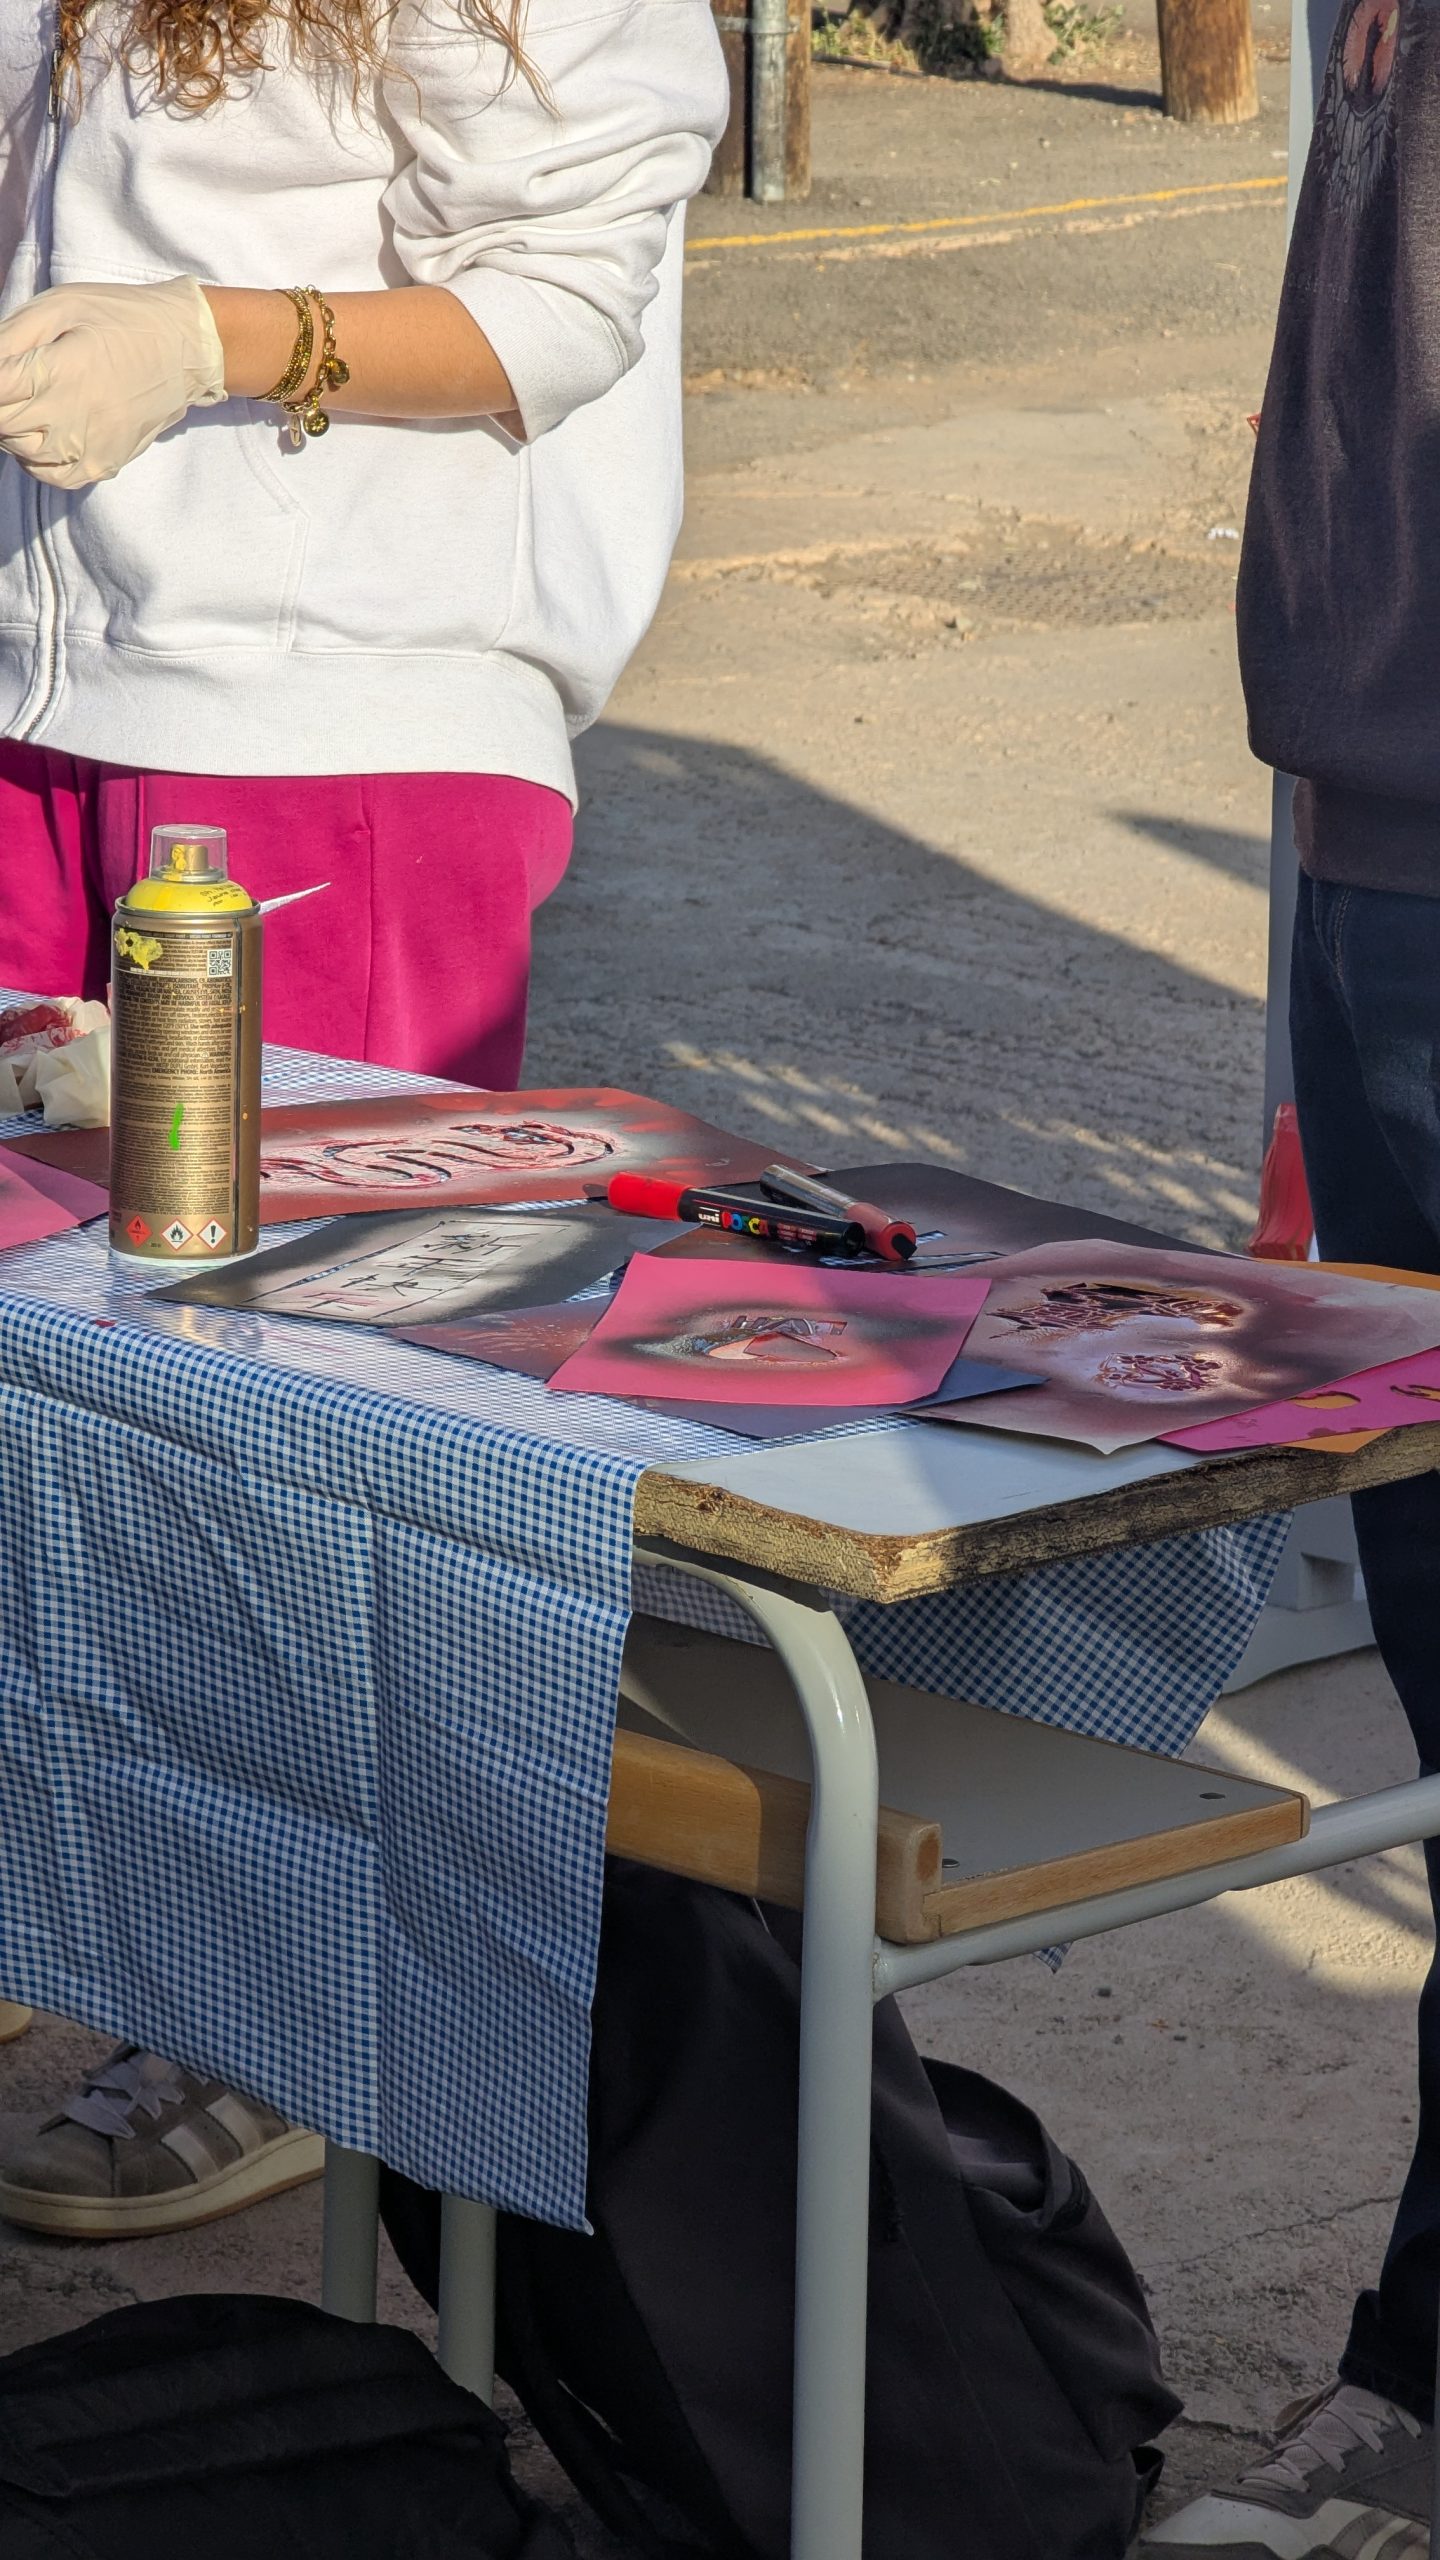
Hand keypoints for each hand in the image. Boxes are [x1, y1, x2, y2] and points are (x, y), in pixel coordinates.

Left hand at [0, 276, 226, 489]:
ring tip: (32, 400)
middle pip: (2, 423)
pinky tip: (45, 431)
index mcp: (58, 371)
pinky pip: (50, 475)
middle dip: (1, 402)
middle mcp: (71, 417)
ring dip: (13, 428)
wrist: (184, 349)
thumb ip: (12, 337)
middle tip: (17, 381)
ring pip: (20, 451)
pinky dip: (35, 457)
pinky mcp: (103, 464)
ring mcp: (88, 447)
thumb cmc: (119, 318)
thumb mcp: (60, 306)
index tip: (4, 373)